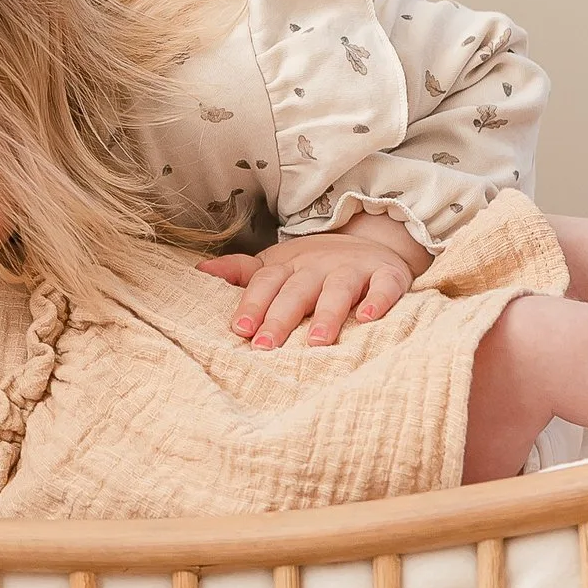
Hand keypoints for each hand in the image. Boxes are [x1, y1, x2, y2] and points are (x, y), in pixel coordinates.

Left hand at [199, 219, 430, 347]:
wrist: (371, 241)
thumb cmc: (315, 266)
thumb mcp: (277, 264)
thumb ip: (242, 272)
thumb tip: (200, 271)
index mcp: (289, 266)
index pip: (266, 283)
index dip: (252, 305)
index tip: (240, 331)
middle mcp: (318, 266)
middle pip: (297, 290)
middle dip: (281, 317)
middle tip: (267, 346)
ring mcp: (353, 269)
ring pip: (338, 289)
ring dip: (328, 313)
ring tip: (318, 341)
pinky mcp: (387, 275)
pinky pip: (384, 287)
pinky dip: (378, 301)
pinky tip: (369, 320)